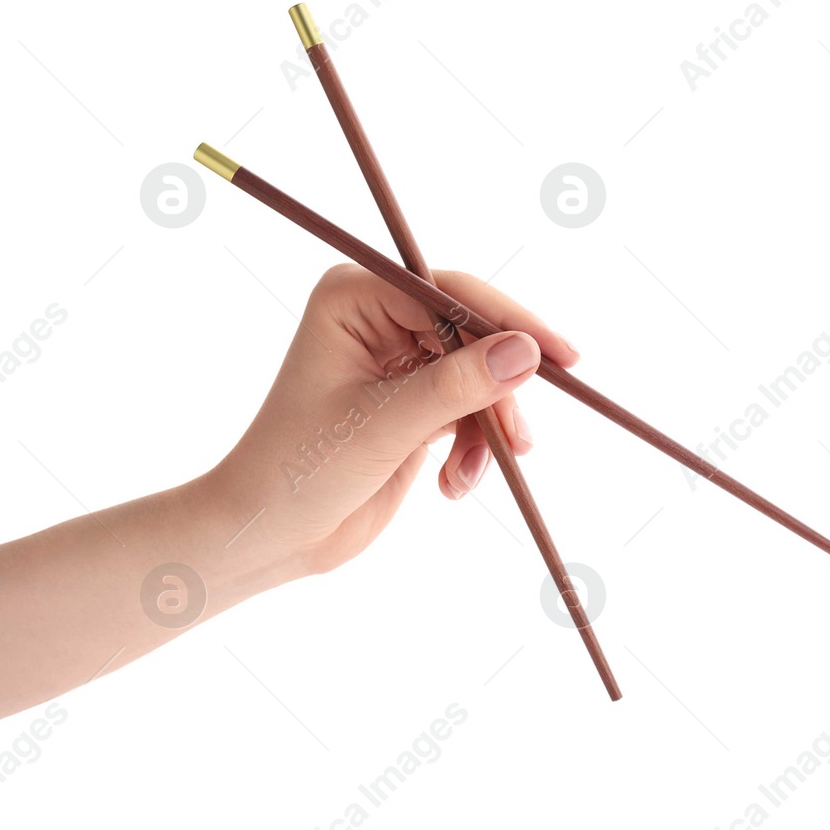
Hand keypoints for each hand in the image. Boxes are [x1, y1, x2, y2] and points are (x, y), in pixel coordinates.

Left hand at [207, 264, 579, 573]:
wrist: (271, 536)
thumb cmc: (298, 471)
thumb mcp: (383, 426)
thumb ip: (457, 386)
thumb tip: (527, 354)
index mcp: (354, 298)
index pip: (451, 293)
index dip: (509, 322)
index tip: (558, 356)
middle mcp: (379, 319)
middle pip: (475, 334)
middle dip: (498, 391)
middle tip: (521, 438)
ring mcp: (400, 361)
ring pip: (481, 377)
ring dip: (486, 429)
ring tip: (469, 476)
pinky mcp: (416, 401)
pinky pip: (472, 410)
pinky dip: (474, 447)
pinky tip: (455, 483)